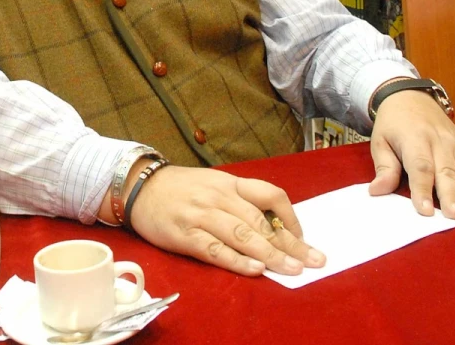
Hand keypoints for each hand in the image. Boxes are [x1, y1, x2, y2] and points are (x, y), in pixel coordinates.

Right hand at [127, 166, 325, 276]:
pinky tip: (255, 271)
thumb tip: (274, 226)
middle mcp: (219, 198)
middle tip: (315, 261)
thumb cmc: (181, 189)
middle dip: (291, 244)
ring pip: (243, 236)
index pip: (270, 194)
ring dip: (271, 255)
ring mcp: (201, 216)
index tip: (303, 237)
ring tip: (293, 269)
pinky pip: (215, 250)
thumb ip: (240, 201)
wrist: (139, 187)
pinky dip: (237, 261)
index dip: (291, 216)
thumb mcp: (213, 184)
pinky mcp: (185, 235)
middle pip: (262, 221)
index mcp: (230, 183)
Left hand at [368, 90, 454, 219]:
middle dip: (452, 195)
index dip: (423, 190)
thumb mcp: (379, 142)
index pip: (420, 167)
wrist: (409, 96)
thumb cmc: (392, 124)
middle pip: (447, 170)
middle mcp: (439, 141)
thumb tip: (377, 191)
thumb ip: (384, 168)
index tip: (426, 211)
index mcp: (414, 139)